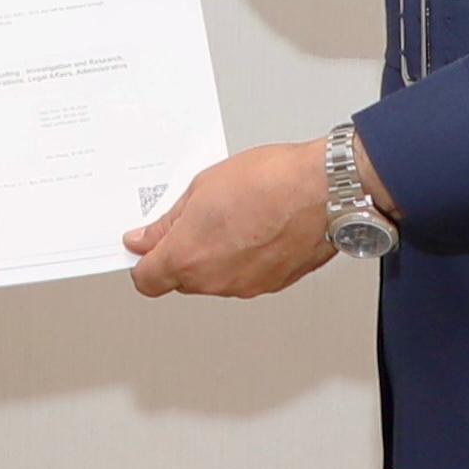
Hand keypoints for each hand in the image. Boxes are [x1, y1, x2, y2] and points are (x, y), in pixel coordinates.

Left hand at [126, 139, 340, 296]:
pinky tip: (255, 228)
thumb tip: (145, 239)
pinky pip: (245, 276)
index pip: (146, 280)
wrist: (324, 190)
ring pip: (214, 279)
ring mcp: (245, 286)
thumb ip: (167, 222)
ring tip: (234, 217)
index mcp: (187, 258)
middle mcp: (214, 281)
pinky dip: (244, 259)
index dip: (144, 261)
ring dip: (216, 256)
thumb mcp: (202, 188)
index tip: (146, 245)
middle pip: (181, 280)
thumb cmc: (270, 182)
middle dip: (182, 254)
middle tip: (196, 220)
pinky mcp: (272, 285)